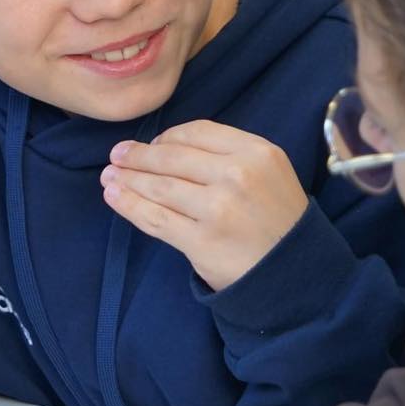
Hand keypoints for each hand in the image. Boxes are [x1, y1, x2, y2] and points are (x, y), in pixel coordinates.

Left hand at [101, 120, 308, 291]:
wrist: (295, 273)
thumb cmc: (278, 220)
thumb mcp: (270, 172)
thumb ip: (230, 154)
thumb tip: (168, 147)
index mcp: (256, 152)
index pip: (197, 132)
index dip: (167, 137)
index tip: (152, 144)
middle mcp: (237, 175)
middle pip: (172, 158)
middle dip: (138, 155)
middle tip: (117, 155)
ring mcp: (218, 209)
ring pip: (159, 187)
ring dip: (127, 179)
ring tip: (109, 176)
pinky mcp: (201, 241)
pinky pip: (155, 219)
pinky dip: (128, 205)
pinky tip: (114, 197)